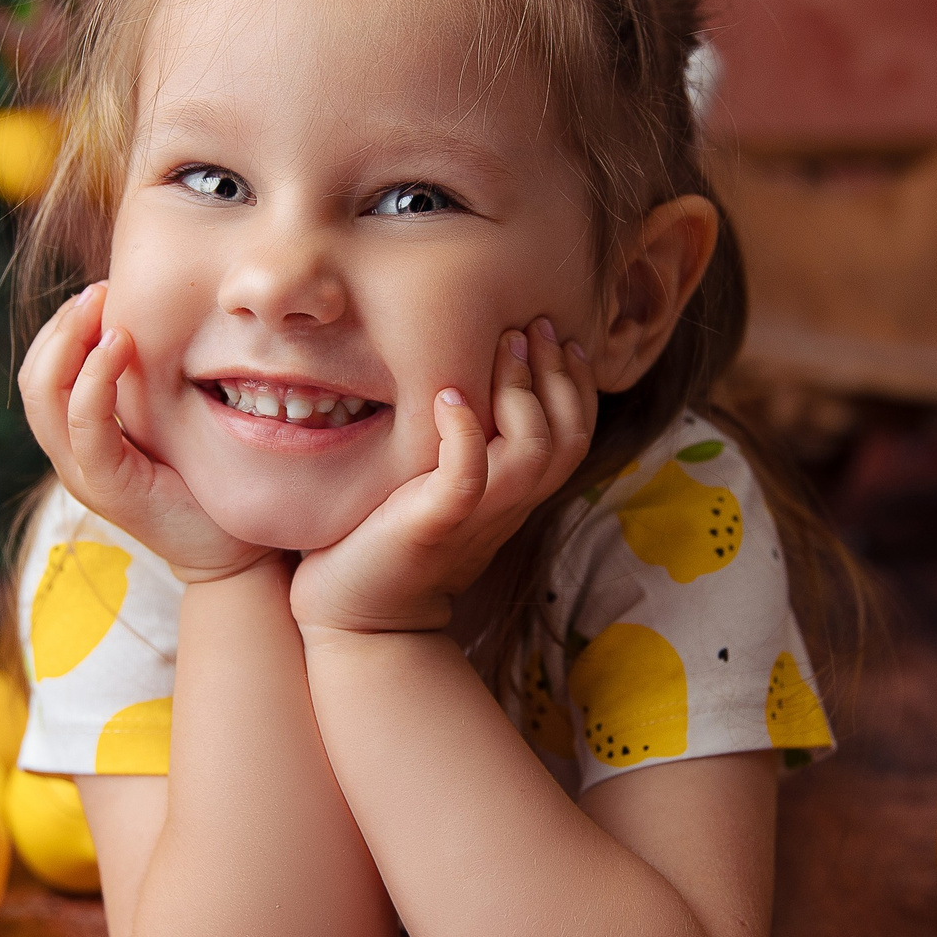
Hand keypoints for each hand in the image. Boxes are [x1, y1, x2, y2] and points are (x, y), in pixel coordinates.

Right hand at [17, 281, 274, 582]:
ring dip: (70, 342)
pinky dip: (95, 380)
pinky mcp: (110, 489)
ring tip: (105, 306)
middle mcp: (72, 456)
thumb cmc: (206, 479)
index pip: (42, 372)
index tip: (103, 290)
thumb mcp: (170, 418)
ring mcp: (85, 475)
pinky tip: (121, 343)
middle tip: (101, 289)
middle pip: (34, 379)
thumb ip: (148, 382)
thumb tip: (152, 317)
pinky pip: (85, 427)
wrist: (233, 551)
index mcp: (81, 438)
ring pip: (44, 398)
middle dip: (61, 326)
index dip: (63, 327)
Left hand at [290, 318, 596, 636]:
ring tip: (502, 345)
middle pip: (567, 436)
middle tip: (532, 324)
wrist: (359, 612)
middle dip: (557, 373)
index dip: (577, 382)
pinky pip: (468, 477)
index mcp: (517, 492)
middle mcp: (509, 503)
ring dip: (522, 392)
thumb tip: (464, 378)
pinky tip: (448, 397)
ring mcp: (477, 514)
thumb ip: (467, 443)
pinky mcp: (436, 522)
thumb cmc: (390, 537)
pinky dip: (464, 433)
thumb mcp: (442, 481)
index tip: (557, 333)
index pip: (574, 432)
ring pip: (534, 451)